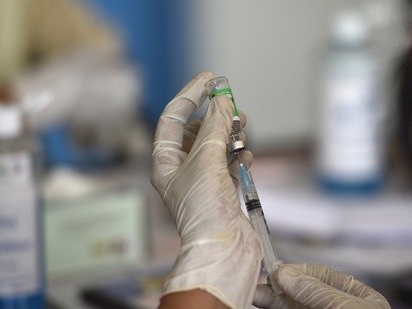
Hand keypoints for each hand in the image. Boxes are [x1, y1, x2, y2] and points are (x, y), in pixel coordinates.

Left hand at [150, 71, 261, 308]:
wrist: (223, 249)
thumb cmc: (204, 210)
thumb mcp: (207, 160)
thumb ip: (215, 126)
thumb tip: (222, 101)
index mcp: (165, 163)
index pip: (173, 118)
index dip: (190, 96)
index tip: (209, 79)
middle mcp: (181, 171)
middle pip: (197, 132)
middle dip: (215, 117)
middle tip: (234, 107)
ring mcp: (201, 182)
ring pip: (215, 147)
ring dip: (229, 135)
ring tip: (243, 129)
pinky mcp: (220, 192)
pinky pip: (228, 165)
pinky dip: (237, 157)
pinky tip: (246, 156)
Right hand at [254, 264, 390, 308]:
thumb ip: (315, 291)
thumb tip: (286, 273)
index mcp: (360, 301)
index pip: (324, 277)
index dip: (299, 272)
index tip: (277, 271)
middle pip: (303, 294)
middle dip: (280, 288)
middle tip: (257, 284)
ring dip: (271, 302)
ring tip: (252, 295)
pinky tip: (261, 307)